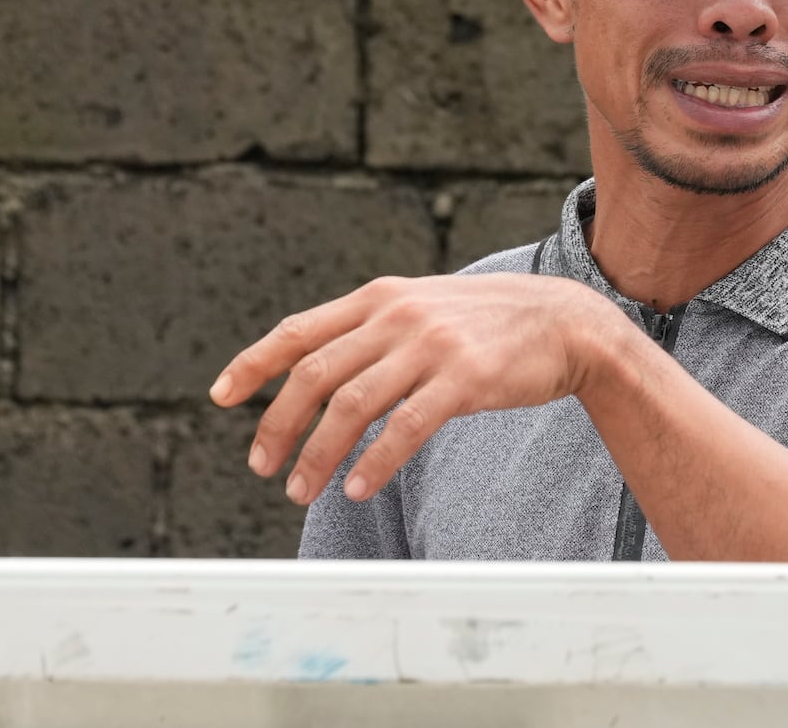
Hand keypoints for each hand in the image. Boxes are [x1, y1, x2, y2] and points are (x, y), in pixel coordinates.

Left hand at [209, 273, 626, 504]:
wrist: (566, 322)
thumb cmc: (491, 323)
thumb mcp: (425, 308)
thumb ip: (375, 330)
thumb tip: (320, 371)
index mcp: (381, 298)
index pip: (298, 330)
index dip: (253, 363)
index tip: (221, 396)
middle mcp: (398, 316)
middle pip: (314, 374)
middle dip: (277, 425)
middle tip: (262, 466)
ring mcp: (431, 346)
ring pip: (351, 406)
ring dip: (317, 454)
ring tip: (301, 490)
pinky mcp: (465, 378)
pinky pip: (405, 427)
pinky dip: (374, 463)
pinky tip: (357, 487)